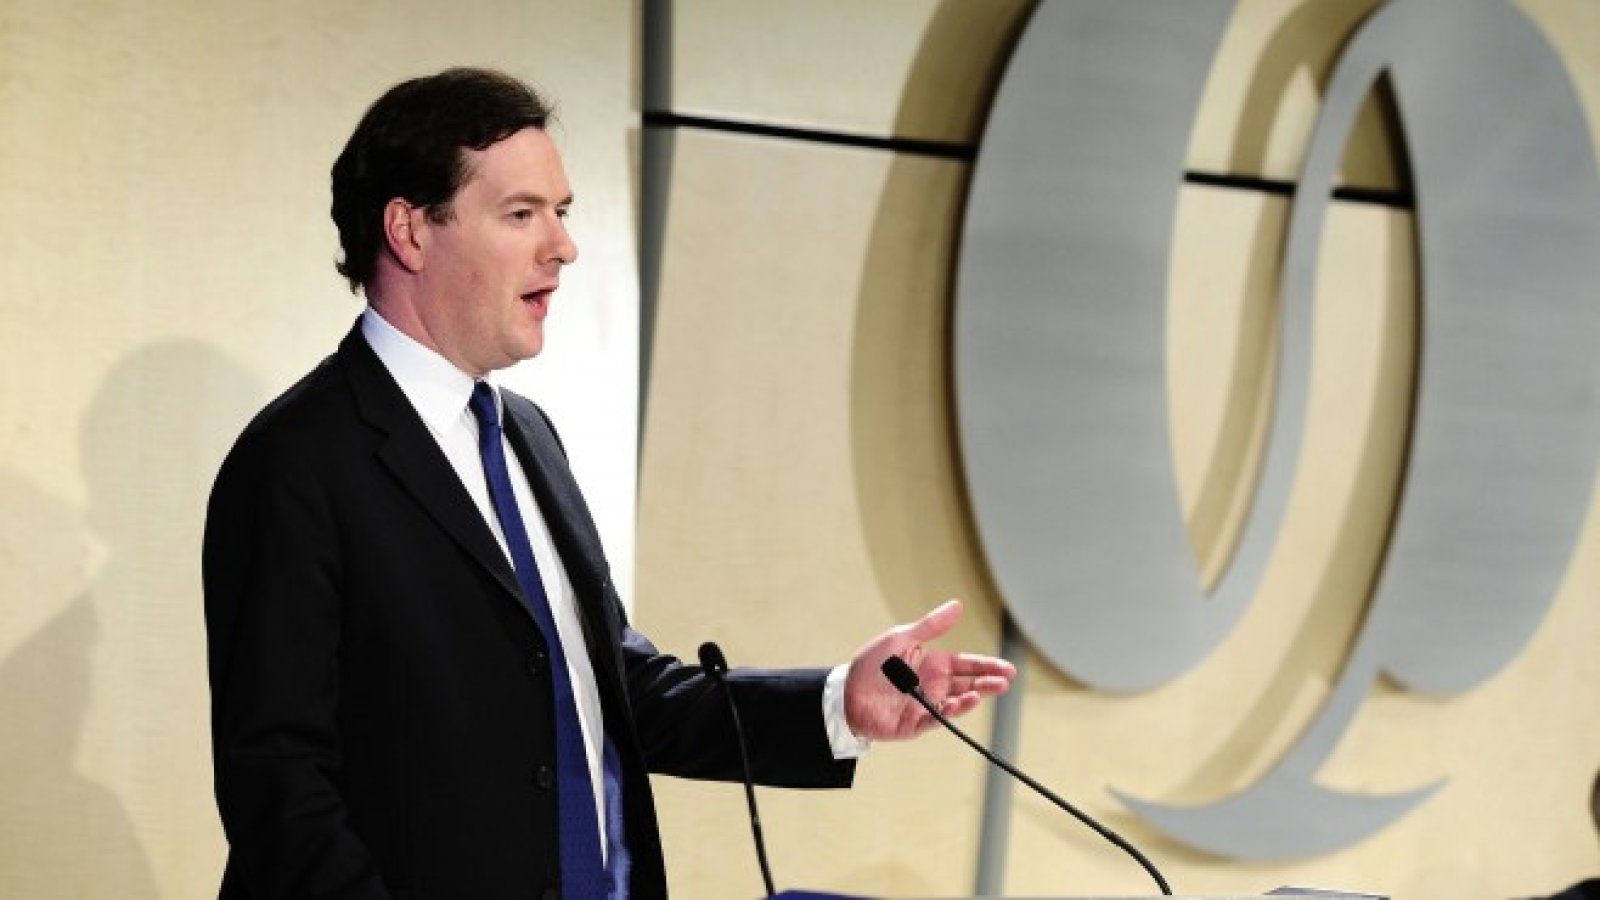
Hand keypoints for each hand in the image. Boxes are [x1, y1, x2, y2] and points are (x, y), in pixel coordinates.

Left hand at [842, 599, 1016, 741]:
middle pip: (967, 684)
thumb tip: (957, 605)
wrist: (844, 692)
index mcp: (933, 665)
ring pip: (956, 702)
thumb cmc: (871, 664)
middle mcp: (934, 686)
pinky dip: (951, 711)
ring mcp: (925, 705)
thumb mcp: (901, 638)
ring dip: (974, 697)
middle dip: (988, 683)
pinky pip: (936, 718)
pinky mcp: (914, 723)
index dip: (987, 666)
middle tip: (1006, 681)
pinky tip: (964, 701)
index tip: (1007, 669)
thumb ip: (930, 626)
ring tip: (989, 690)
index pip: (966, 665)